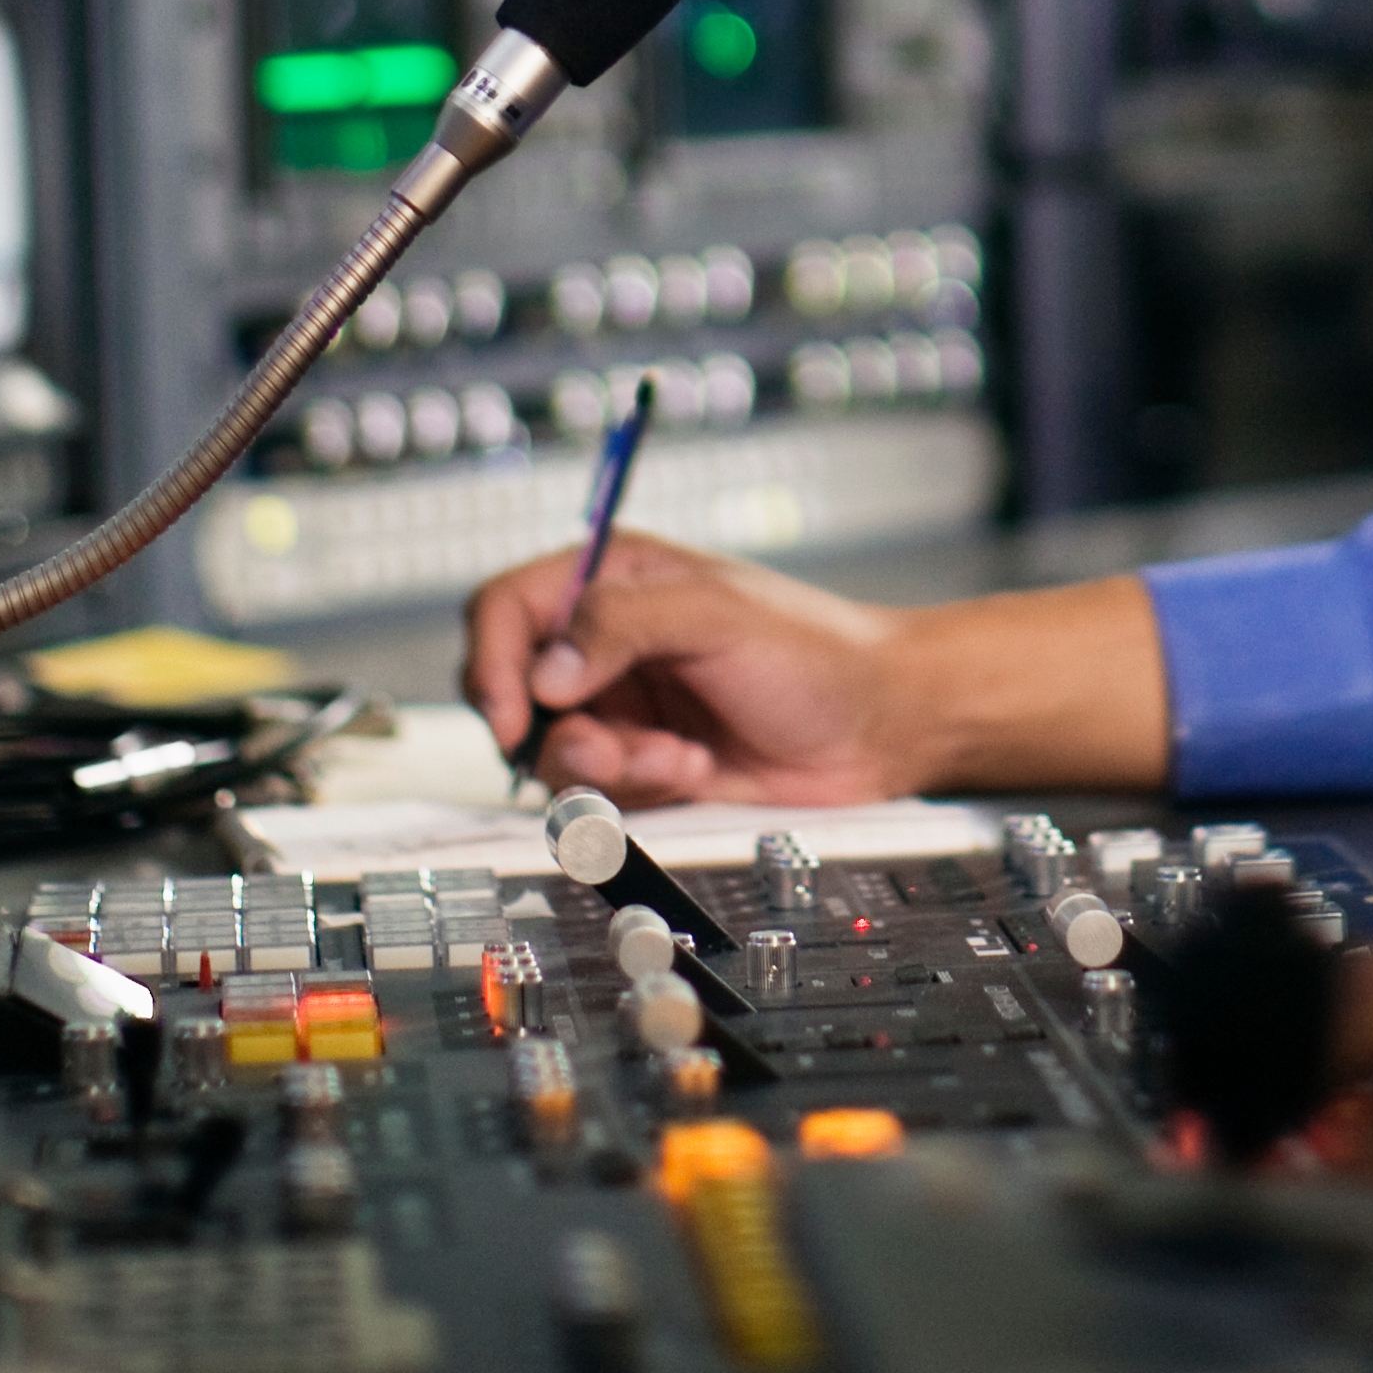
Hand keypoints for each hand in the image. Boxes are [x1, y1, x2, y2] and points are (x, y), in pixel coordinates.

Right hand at [460, 534, 915, 802]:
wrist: (880, 728)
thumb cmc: (816, 651)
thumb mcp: (716, 615)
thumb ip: (622, 624)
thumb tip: (545, 671)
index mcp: (614, 580)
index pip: (507, 609)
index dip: (492, 661)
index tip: (514, 713)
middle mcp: (605, 645)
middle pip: (514, 692)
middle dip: (556, 731)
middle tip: (611, 749)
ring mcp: (623, 709)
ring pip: (552, 752)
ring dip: (607, 766)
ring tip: (673, 758)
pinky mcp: (644, 767)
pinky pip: (598, 793)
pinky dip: (638, 790)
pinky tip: (694, 770)